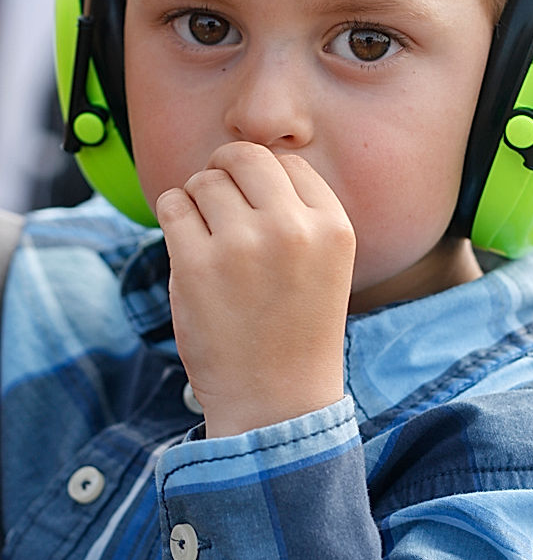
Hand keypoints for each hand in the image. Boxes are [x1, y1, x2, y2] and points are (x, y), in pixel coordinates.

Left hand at [156, 142, 355, 436]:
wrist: (276, 402)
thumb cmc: (297, 329)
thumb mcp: (326, 263)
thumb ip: (300, 212)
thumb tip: (244, 162)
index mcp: (332, 226)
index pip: (288, 163)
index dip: (264, 180)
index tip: (256, 209)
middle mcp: (292, 228)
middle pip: (244, 157)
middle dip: (225, 170)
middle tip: (219, 201)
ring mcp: (243, 245)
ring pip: (204, 180)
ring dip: (197, 199)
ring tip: (207, 235)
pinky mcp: (196, 266)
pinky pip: (172, 205)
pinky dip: (173, 215)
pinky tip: (187, 243)